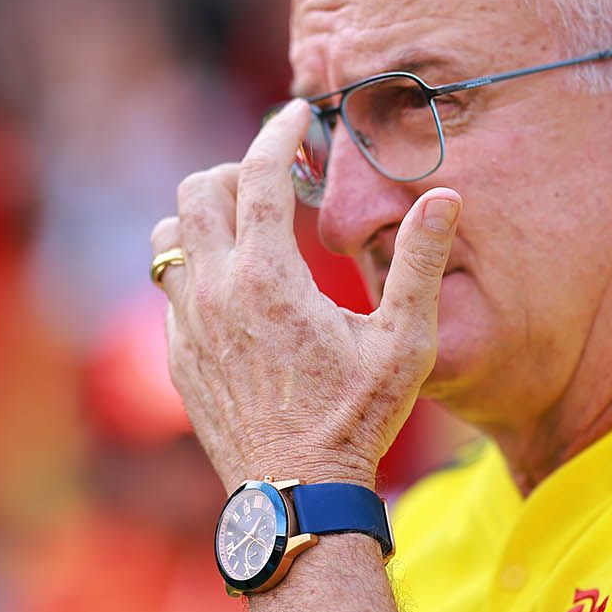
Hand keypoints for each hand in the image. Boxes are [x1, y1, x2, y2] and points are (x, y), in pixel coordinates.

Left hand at [151, 100, 461, 490]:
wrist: (299, 495)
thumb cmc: (358, 419)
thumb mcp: (405, 341)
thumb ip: (420, 263)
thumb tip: (444, 197)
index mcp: (269, 278)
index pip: (255, 174)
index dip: (276, 133)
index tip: (294, 116)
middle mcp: (216, 292)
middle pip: (197, 192)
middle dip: (235, 170)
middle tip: (274, 178)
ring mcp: (188, 326)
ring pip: (168, 237)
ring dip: (202, 217)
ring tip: (245, 225)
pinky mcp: (178, 357)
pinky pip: (169, 289)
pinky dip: (194, 267)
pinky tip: (235, 286)